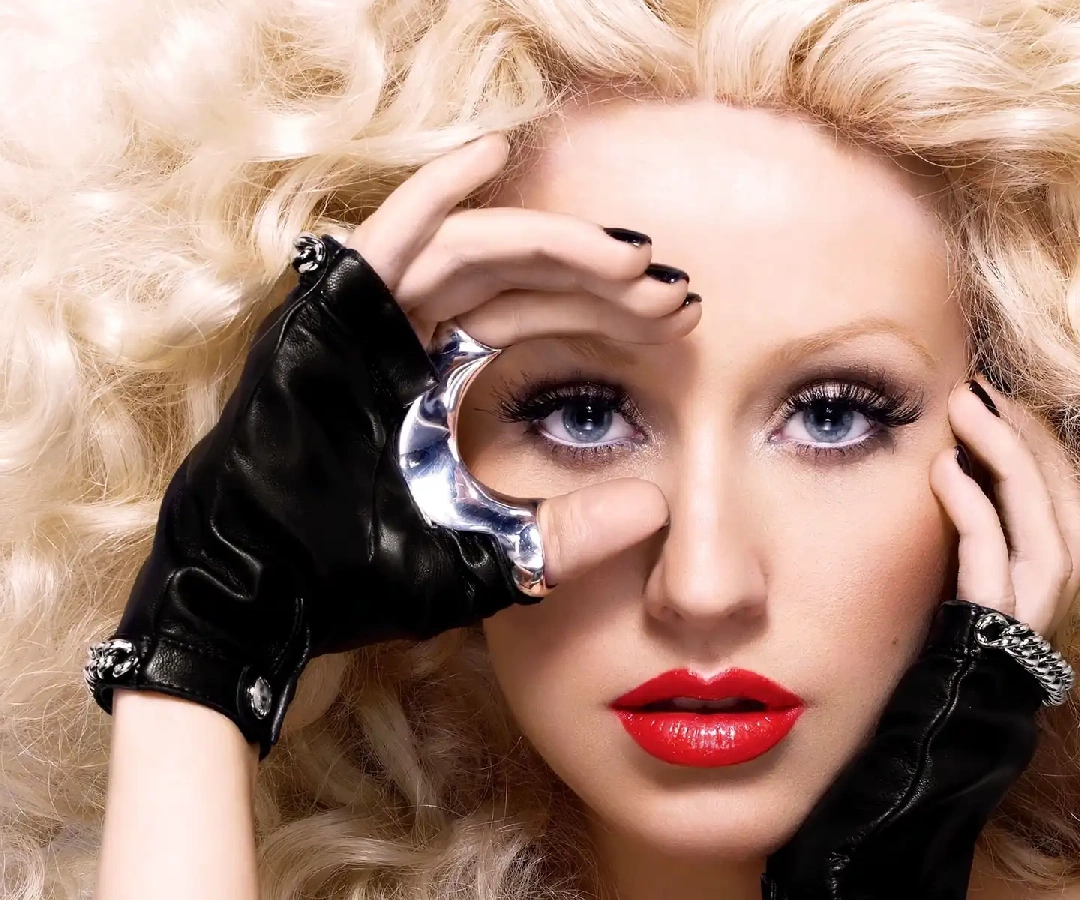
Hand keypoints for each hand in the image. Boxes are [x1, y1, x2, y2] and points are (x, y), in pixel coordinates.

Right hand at [86, 133, 697, 758]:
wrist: (266, 603)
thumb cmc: (359, 581)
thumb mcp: (493, 556)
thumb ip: (571, 534)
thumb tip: (660, 505)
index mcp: (439, 382)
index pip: (537, 318)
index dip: (607, 311)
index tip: (679, 319)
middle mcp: (406, 339)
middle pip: (518, 277)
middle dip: (599, 278)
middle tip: (675, 291)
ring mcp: (364, 320)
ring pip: (472, 251)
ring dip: (553, 244)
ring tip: (632, 257)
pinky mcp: (328, 315)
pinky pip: (387, 238)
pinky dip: (434, 193)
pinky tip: (491, 153)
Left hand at [763, 377, 1079, 899]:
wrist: (897, 801)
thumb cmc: (898, 704)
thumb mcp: (928, 624)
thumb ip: (944, 566)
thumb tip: (925, 485)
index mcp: (1028, 617)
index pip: (1062, 523)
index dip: (1039, 459)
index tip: (996, 405)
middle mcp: (1039, 630)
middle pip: (1072, 520)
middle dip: (1034, 445)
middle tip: (984, 390)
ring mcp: (1021, 644)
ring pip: (1053, 539)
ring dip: (1015, 462)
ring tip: (969, 406)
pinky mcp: (989, 655)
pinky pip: (999, 576)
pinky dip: (978, 515)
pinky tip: (944, 471)